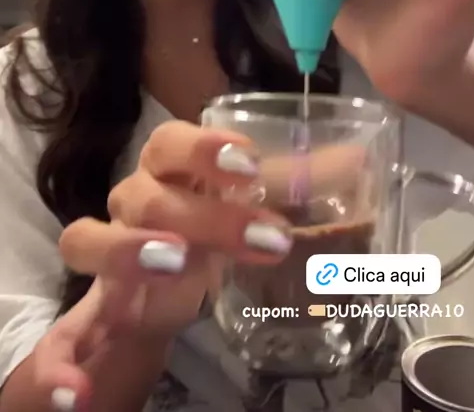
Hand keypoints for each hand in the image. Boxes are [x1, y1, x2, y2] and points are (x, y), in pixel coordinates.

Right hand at [53, 122, 292, 402]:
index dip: (201, 147)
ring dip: (127, 250)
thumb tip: (356, 159)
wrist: (160, 284)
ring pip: (90, 236)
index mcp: (168, 173)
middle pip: (144, 192)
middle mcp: (131, 203)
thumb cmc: (208, 229)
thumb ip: (293, 185)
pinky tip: (77, 391)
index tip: (247, 162)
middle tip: (263, 236)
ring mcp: (108, 251)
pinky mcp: (96, 308)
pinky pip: (61, 332)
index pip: (168, 142)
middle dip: (201, 213)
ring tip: (177, 265)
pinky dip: (60, 363)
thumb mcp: (249, 208)